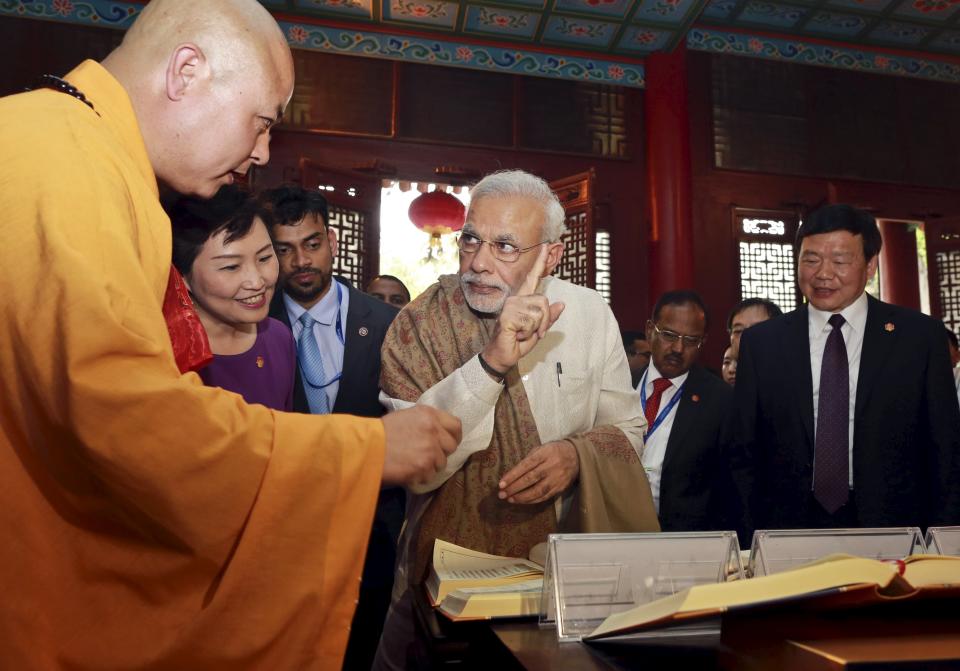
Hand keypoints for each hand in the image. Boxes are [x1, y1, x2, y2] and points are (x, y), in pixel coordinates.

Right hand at [381, 406, 460, 485]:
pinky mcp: (424, 467)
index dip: (453, 436)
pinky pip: (430, 476)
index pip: (455, 425)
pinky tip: (407, 471)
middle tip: (427, 456)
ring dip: (429, 466)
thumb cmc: (380, 432)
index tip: (447, 443)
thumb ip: (425, 422)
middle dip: (441, 453)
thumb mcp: (406, 417)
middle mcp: (434, 430)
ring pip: (441, 464)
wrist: (366, 448)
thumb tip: (438, 433)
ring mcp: (431, 449)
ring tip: (412, 463)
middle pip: (451, 446)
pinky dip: (420, 477)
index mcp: (429, 414)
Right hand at [482, 244, 564, 373]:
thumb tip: (561, 303)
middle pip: (543, 301)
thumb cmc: (517, 342)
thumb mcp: (538, 330)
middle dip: (544, 321)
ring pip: (539, 312)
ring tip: (522, 333)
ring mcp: (510, 306)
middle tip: (534, 332)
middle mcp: (516, 299)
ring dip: (536, 328)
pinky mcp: (508, 315)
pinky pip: (531, 321)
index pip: (533, 278)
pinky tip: (516, 335)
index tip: (545, 245)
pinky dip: (528, 332)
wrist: (502, 357)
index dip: (539, 262)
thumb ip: (549, 317)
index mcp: (523, 300)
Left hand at [497, 440, 578, 504]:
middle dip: (514, 488)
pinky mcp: (560, 488)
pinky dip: (532, 500)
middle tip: (501, 494)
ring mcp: (557, 478)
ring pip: (538, 491)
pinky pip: (544, 497)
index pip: (526, 465)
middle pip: (530, 479)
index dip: (513, 475)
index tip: (501, 484)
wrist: (577, 456)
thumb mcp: (541, 448)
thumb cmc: (554, 451)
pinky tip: (522, 501)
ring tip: (510, 499)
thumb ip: (528, 459)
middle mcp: (551, 466)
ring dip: (522, 497)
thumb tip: (512, 474)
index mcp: (544, 453)